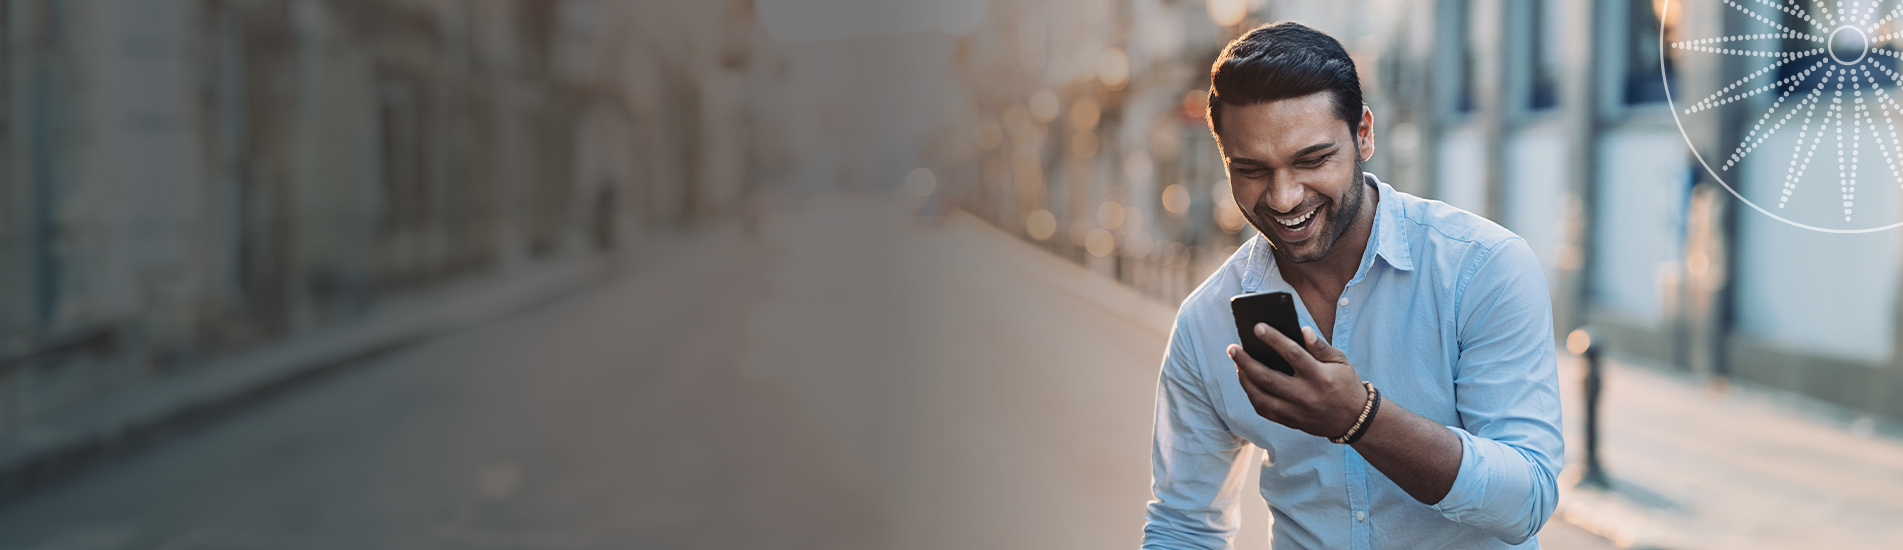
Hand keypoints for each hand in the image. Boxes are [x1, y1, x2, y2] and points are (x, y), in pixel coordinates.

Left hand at [1227, 324, 1369, 438]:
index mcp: (1320, 377)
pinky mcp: (1291, 422)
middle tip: (1233, 348)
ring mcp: (1297, 411)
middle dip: (1247, 362)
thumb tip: (1303, 330)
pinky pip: (1265, 410)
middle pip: (1268, 378)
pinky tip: (1247, 382)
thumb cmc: (1346, 384)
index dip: (1274, 339)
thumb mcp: (1340, 361)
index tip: (1257, 327)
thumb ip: (1320, 346)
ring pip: (1261, 397)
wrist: (1354, 419)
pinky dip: (1252, 396)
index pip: (1293, 354)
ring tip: (1237, 364)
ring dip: (1245, 380)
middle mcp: (1306, 395)